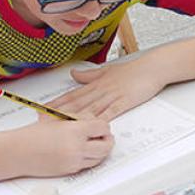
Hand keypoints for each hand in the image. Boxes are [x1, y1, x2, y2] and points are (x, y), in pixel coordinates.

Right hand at [16, 117, 113, 176]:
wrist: (17, 152)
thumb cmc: (33, 134)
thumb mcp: (59, 119)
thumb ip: (79, 118)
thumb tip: (94, 120)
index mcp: (75, 131)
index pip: (103, 128)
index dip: (104, 126)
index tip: (101, 126)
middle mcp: (77, 147)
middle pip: (106, 146)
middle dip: (108, 140)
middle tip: (105, 137)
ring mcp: (74, 161)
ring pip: (99, 158)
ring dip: (101, 151)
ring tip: (96, 145)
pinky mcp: (69, 171)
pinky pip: (87, 165)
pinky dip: (90, 159)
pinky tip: (84, 152)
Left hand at [49, 60, 166, 119]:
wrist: (152, 68)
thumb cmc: (133, 70)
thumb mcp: (108, 70)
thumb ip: (89, 75)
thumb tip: (74, 73)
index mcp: (96, 83)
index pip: (71, 95)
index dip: (56, 103)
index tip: (41, 110)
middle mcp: (101, 90)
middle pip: (76, 103)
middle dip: (58, 113)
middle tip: (44, 121)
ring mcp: (112, 96)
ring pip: (89, 109)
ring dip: (74, 118)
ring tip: (60, 127)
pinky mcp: (124, 101)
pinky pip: (109, 112)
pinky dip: (99, 119)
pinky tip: (91, 126)